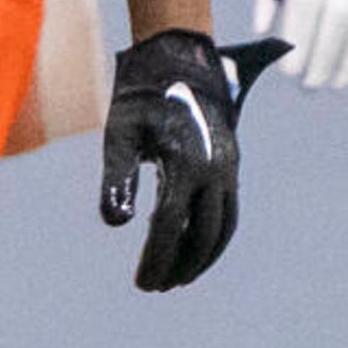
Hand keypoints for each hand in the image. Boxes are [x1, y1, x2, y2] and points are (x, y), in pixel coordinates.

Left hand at [98, 31, 285, 290]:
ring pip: (223, 227)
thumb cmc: (141, 98)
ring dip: (202, 258)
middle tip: (156, 286)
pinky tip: (193, 251)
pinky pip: (229, 212)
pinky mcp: (231, 166)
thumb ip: (118, 179)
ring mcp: (228, 169)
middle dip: (179, 265)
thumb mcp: (120, 134)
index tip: (142, 283)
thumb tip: (116, 223)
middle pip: (201, 234)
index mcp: (185, 162)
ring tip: (177, 279)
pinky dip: (215, 238)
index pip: (169, 225)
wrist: (180, 61)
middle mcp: (214, 169)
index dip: (155, 258)